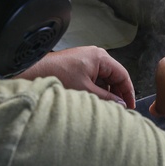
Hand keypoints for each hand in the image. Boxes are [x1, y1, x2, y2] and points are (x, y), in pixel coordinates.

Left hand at [18, 47, 135, 107]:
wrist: (34, 72)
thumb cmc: (57, 75)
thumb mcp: (86, 90)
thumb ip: (106, 98)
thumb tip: (120, 105)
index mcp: (100, 57)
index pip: (123, 75)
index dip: (128, 92)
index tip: (130, 106)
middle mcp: (96, 56)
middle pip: (115, 77)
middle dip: (117, 93)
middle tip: (119, 109)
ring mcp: (87, 60)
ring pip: (105, 79)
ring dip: (106, 93)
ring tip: (106, 107)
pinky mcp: (79, 66)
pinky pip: (95, 79)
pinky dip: (97, 90)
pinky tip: (95, 100)